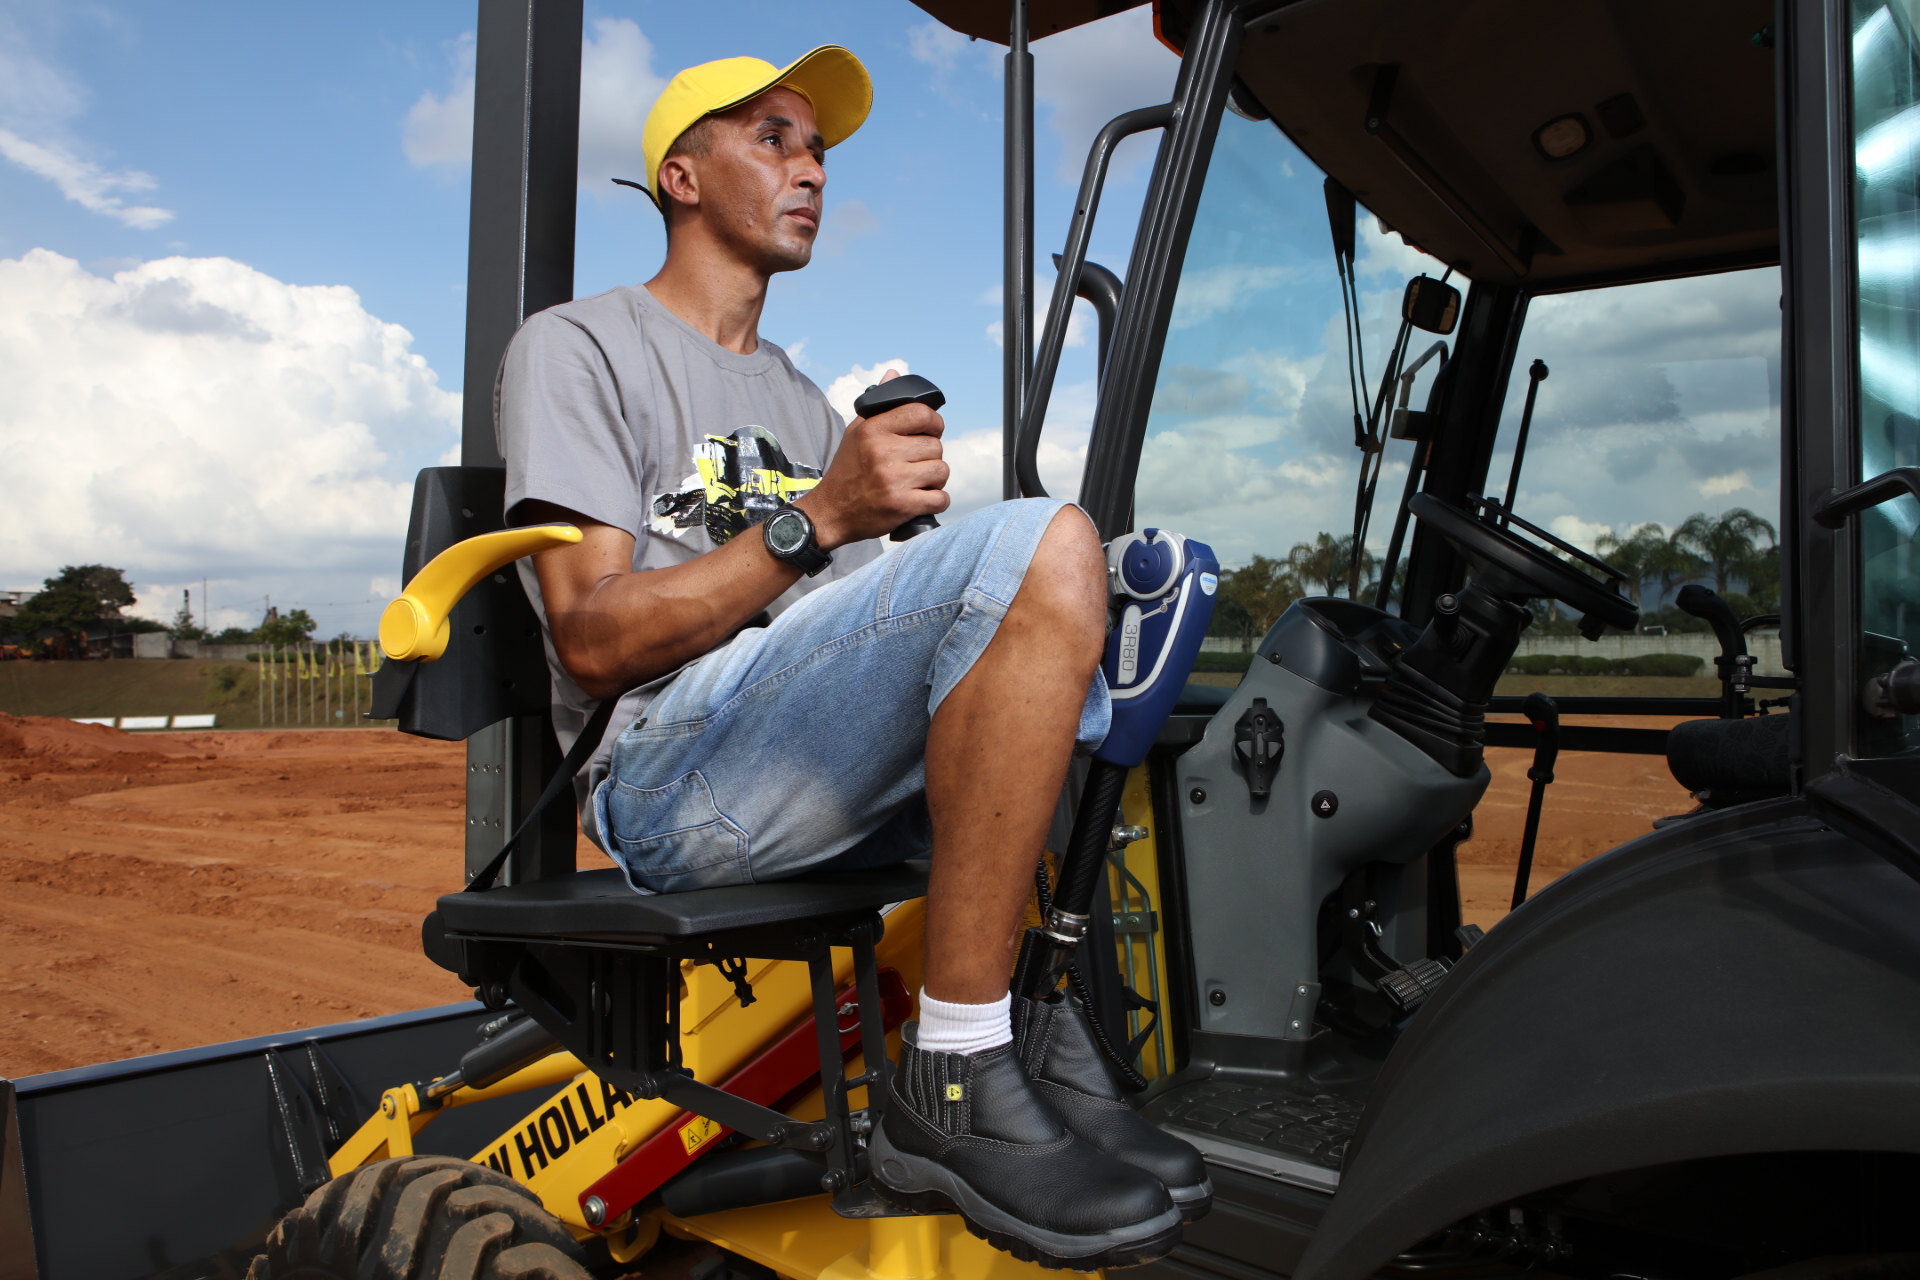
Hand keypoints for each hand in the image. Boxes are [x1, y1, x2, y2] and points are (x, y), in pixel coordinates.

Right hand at [799, 369, 948, 548]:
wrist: (830, 513)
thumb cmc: (846, 471)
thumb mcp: (856, 432)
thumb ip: (879, 405)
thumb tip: (894, 373)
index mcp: (873, 430)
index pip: (921, 413)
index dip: (934, 422)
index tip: (931, 431)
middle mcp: (883, 452)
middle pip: (935, 445)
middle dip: (930, 456)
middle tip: (915, 464)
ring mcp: (894, 480)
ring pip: (941, 471)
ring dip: (935, 479)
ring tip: (917, 482)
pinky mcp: (901, 505)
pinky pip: (940, 498)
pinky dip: (936, 501)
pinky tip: (921, 499)